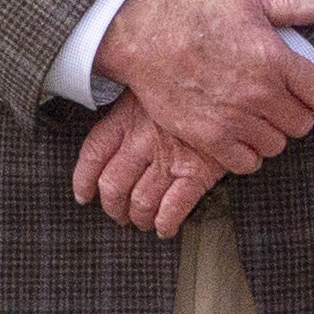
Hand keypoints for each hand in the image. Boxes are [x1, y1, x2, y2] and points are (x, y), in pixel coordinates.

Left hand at [72, 94, 224, 239]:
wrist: (230, 86)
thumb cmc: (189, 86)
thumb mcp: (149, 86)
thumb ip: (129, 107)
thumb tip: (110, 125)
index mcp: (127, 117)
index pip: (93, 154)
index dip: (83, 180)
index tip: (84, 194)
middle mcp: (143, 140)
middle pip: (113, 186)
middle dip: (113, 208)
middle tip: (118, 214)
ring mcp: (169, 158)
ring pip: (140, 203)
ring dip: (138, 219)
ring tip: (142, 221)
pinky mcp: (197, 171)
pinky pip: (172, 209)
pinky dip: (165, 224)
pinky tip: (164, 227)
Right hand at [91, 0, 313, 176]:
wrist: (150, 41)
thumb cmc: (202, 20)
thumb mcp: (250, 3)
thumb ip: (293, 6)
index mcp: (275, 59)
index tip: (303, 91)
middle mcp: (259, 92)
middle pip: (302, 124)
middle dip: (293, 116)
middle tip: (277, 106)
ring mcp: (235, 118)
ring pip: (276, 145)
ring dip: (270, 136)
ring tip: (256, 121)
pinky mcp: (210, 137)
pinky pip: (247, 163)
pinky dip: (246, 155)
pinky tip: (239, 137)